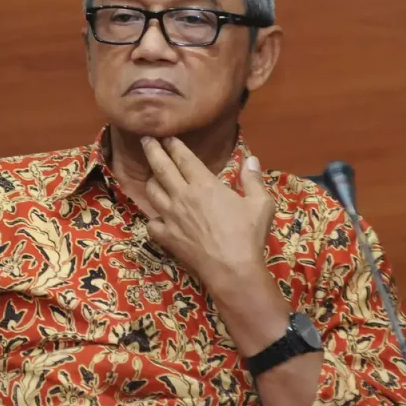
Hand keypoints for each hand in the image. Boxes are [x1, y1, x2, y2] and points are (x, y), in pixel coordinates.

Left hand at [141, 136, 275, 292]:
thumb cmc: (248, 235)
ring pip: (151, 191)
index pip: (183, 157)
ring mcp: (170, 216)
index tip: (167, 136)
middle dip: (152, 150)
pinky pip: (151, 221)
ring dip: (151, 180)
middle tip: (145, 139)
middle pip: (160, 167)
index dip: (173, 144)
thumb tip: (251, 159)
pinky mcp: (166, 236)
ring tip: (152, 175)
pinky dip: (153, 216)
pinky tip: (158, 216)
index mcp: (204, 184)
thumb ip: (253, 179)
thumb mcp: (261, 204)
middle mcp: (182, 196)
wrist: (232, 269)